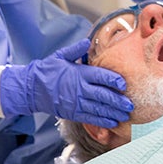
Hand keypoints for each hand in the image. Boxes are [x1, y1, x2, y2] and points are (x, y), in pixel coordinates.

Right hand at [0, 39, 132, 127]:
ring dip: (113, 113)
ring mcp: (75, 102)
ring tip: (125, 115)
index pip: (100, 76)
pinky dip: (101, 121)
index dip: (114, 80)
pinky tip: (112, 122)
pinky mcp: (72, 112)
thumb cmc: (48, 70)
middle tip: (131, 105)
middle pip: (103, 95)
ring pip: (98, 109)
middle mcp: (79, 89)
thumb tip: (87, 41)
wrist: (31, 88)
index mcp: (79, 73)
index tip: (124, 84)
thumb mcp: (60, 56)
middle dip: (118, 101)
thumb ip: (75, 50)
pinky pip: (89, 118)